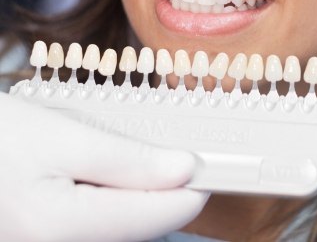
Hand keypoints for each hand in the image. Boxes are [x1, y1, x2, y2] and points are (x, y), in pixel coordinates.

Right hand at [0, 92, 208, 241]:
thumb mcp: (63, 138)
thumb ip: (128, 161)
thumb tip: (184, 170)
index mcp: (62, 228)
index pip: (158, 216)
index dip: (193, 187)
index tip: (215, 162)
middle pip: (141, 224)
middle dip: (164, 187)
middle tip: (176, 147)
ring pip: (120, 225)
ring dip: (138, 192)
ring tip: (139, 154)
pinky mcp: (49, 237)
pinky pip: (97, 224)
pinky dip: (114, 198)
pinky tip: (108, 171)